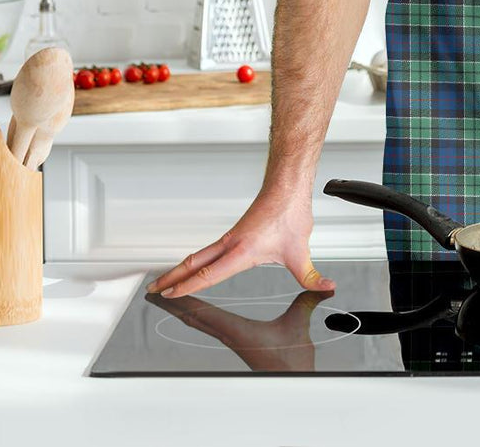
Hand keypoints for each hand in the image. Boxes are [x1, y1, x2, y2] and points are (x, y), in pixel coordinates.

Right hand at [145, 190, 334, 298]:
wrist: (288, 185)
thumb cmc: (290, 212)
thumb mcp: (301, 252)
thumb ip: (311, 275)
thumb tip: (325, 286)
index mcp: (242, 251)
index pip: (208, 274)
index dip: (188, 286)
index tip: (171, 295)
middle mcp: (231, 244)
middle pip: (193, 263)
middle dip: (172, 278)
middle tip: (154, 290)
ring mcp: (231, 237)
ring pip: (199, 255)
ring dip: (180, 268)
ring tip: (166, 280)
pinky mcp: (236, 232)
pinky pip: (209, 249)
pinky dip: (195, 259)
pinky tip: (195, 265)